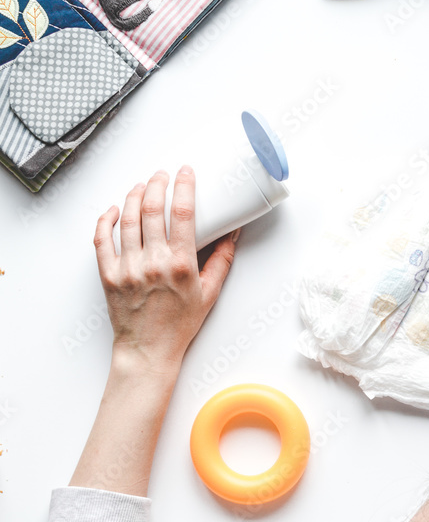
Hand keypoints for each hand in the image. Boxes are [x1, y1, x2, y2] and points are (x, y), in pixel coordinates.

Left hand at [94, 166, 238, 371]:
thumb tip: (233, 234)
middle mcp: (152, 263)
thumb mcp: (209, 293)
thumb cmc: (179, 325)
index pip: (181, 212)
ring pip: (126, 218)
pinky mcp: (108, 275)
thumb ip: (222, 261)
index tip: (185, 171)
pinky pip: (102, 239)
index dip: (184, 185)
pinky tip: (113, 209)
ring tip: (141, 185)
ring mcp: (127, 268)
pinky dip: (105, 219)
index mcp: (180, 265)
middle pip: (151, 208)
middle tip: (162, 174)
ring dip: (133, 195)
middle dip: (157, 183)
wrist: (149, 350)